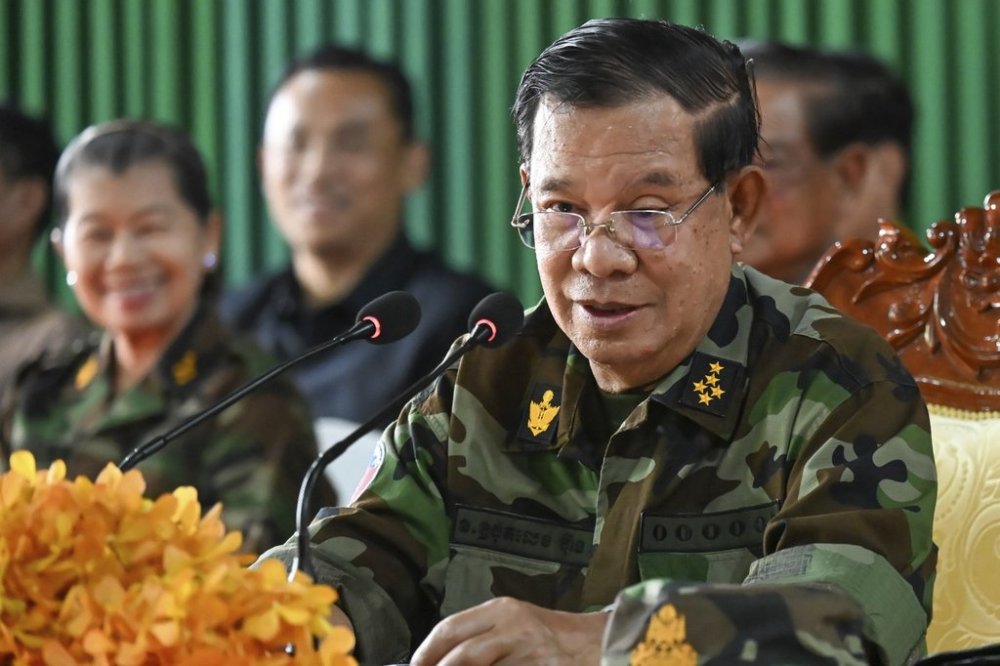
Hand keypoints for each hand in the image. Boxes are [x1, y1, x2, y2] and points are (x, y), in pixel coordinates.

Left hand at [410, 597, 607, 665]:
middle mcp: (512, 627)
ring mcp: (527, 653)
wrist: (596, 643)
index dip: (426, 652)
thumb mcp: (515, 624)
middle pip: (460, 655)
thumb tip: (440, 658)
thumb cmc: (550, 635)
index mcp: (501, 610)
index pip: (450, 628)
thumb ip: (482, 635)